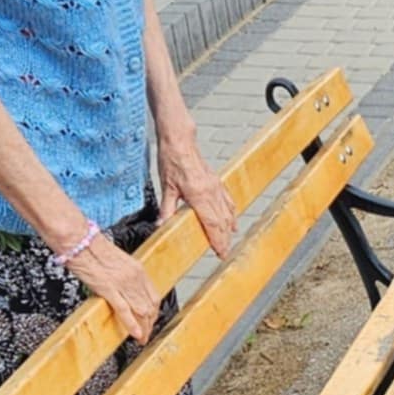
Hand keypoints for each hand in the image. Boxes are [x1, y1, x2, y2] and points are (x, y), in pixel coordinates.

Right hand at [69, 233, 160, 345]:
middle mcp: (135, 277)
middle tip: (147, 335)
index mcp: (138, 269)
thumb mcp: (116, 261)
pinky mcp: (108, 288)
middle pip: (150, 307)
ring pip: (141, 311)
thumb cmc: (91, 248)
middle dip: (150, 324)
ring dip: (144, 328)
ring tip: (141, 339)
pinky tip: (135, 335)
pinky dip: (132, 325)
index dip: (154, 312)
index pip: (154, 296)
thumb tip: (125, 290)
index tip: (151, 321)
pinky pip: (124, 311)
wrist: (78, 240)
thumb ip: (124, 276)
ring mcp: (123, 283)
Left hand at [157, 126, 236, 259]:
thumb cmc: (172, 159)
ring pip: (227, 212)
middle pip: (222, 221)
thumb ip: (166, 209)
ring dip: (228, 228)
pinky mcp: (217, 182)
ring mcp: (216, 187)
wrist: (180, 141)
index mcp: (198, 195)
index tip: (220, 252)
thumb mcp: (166, 186)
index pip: (212, 223)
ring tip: (228, 241)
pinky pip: (228, 201)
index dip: (217, 240)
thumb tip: (161, 225)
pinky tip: (232, 221)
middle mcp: (211, 192)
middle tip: (224, 253)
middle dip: (224, 239)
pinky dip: (231, 213)